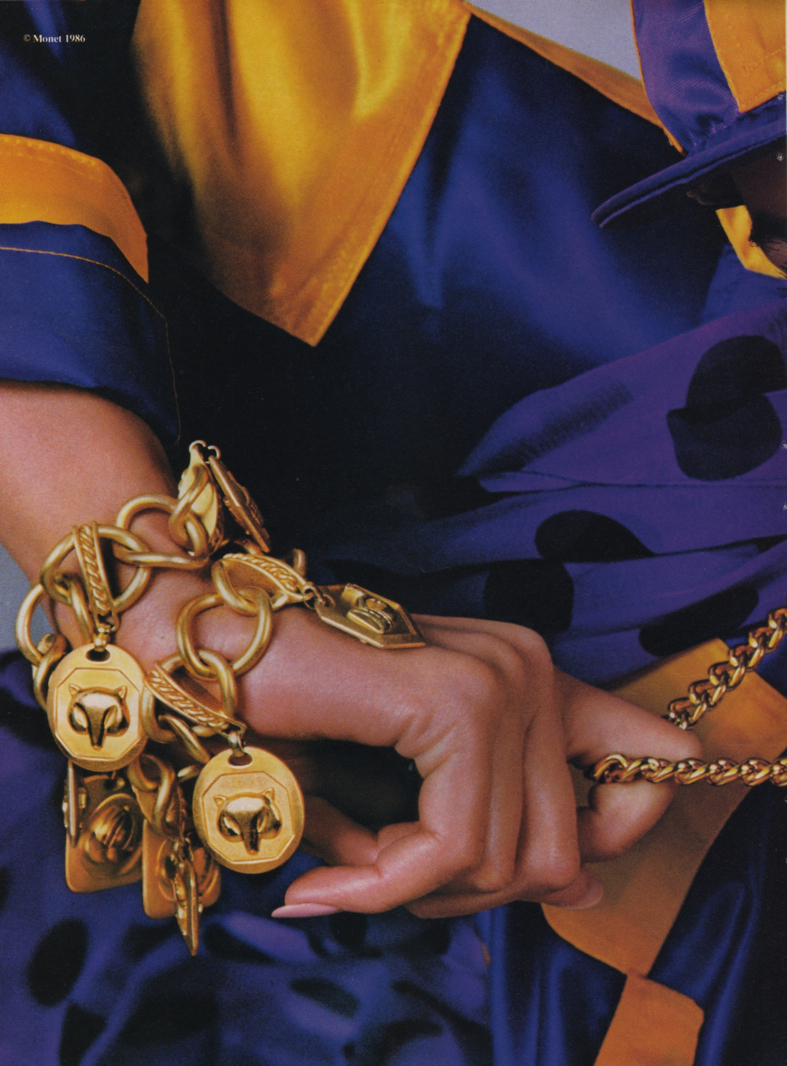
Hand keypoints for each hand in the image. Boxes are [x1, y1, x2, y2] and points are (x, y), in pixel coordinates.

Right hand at [0, 388, 701, 919]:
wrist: (210, 649)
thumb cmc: (299, 718)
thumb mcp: (410, 782)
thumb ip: (497, 826)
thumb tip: (584, 887)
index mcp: (529, 674)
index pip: (641, 768)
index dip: (614, 839)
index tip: (547, 883)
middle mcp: (530, 665)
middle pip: (557, 851)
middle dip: (465, 895)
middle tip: (380, 883)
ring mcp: (500, 679)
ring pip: (503, 861)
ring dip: (411, 891)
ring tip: (343, 869)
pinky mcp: (456, 703)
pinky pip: (450, 844)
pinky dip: (382, 886)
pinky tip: (323, 882)